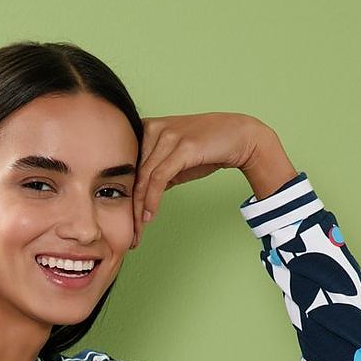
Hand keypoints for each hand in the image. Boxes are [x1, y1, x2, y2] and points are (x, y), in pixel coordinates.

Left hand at [130, 112, 274, 247]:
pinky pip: (158, 179)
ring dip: (139, 209)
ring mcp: (168, 135)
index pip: (126, 166)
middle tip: (129, 232)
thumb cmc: (206, 148)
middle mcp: (154, 127)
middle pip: (132, 174)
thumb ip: (155, 173)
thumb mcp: (174, 161)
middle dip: (130, 207)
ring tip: (138, 230)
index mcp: (147, 128)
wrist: (239, 136)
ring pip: (143, 178)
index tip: (125, 220)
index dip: (122, 195)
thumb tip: (139, 196)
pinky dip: (152, 200)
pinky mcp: (182, 146)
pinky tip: (149, 216)